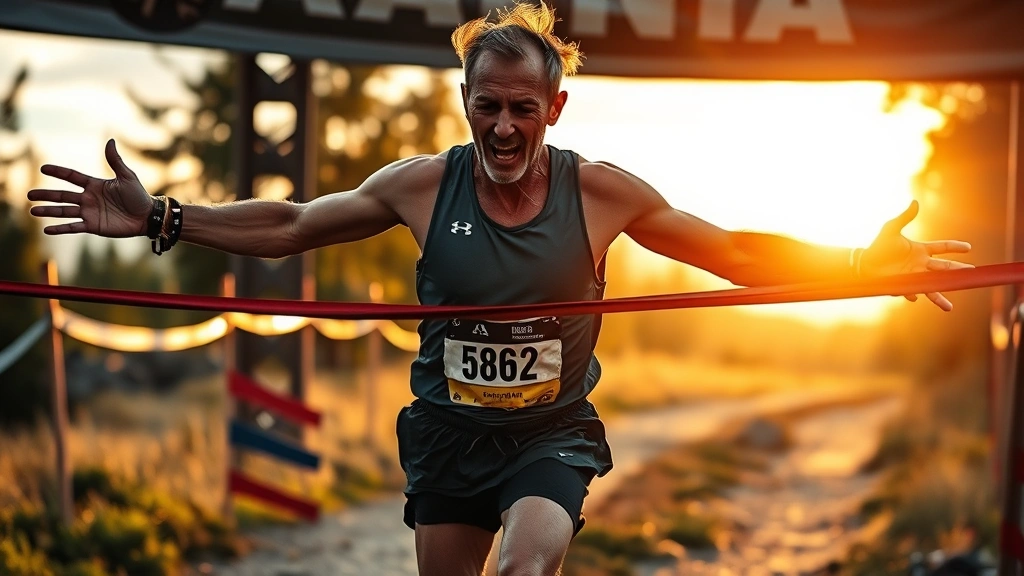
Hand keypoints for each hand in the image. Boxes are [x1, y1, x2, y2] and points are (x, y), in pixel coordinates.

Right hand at [27, 139, 152, 237]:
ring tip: (33, 211)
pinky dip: (60, 228)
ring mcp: (89, 213)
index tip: (43, 168)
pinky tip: (46, 229)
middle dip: (46, 195)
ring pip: (64, 211)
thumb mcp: (127, 176)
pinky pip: (73, 227)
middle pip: (62, 195)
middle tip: (29, 195)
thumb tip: (110, 140)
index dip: (58, 172)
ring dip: (48, 211)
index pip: (72, 177)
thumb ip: (115, 161)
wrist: (147, 216)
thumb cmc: (138, 196)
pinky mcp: (93, 226)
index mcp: (94, 185)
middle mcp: (88, 198)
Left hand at [861, 200, 971, 311]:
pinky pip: (912, 292)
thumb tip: (915, 202)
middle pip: (944, 268)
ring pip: (932, 287)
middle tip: (973, 273)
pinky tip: (914, 297)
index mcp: (920, 250)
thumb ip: (905, 217)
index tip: (969, 247)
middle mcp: (921, 265)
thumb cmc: (878, 246)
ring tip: (949, 308)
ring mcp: (913, 277)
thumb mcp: (891, 229)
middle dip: (958, 270)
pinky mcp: (904, 286)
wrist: (864, 263)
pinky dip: (913, 295)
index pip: (942, 247)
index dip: (955, 247)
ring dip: (940, 297)